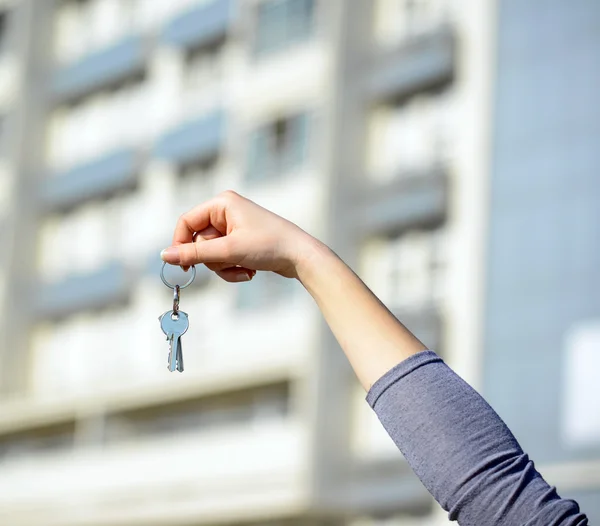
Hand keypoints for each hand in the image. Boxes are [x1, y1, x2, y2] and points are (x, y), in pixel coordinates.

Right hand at [161, 190, 319, 281]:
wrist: (301, 257)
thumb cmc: (269, 245)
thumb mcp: (229, 251)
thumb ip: (195, 254)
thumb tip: (165, 256)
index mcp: (222, 203)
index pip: (186, 222)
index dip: (181, 244)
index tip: (183, 266)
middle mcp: (226, 212)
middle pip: (199, 242)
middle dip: (214, 260)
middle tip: (231, 263)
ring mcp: (234, 228)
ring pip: (211, 255)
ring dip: (225, 267)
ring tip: (245, 268)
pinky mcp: (241, 242)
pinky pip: (224, 259)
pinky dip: (233, 269)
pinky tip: (250, 271)